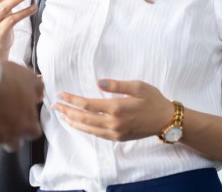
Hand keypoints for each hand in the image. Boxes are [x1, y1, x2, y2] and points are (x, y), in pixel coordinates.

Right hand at [0, 61, 43, 162]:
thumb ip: (37, 88)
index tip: (22, 120)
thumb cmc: (5, 79)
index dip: (28, 127)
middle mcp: (11, 136)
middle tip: (1, 126)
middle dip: (9, 137)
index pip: (33, 133)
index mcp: (26, 122)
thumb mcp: (28, 77)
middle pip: (13, 145)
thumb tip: (39, 96)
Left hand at [54, 79, 173, 141]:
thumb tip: (98, 82)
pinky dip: (84, 129)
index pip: (87, 104)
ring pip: (87, 129)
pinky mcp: (118, 138)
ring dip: (73, 122)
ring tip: (62, 115)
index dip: (72, 100)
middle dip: (67, 112)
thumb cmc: (153, 99)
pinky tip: (78, 124)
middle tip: (55, 106)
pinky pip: (96, 134)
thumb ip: (117, 85)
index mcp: (116, 107)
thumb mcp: (137, 86)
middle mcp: (113, 122)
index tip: (61, 94)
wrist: (166, 120)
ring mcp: (115, 132)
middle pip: (83, 118)